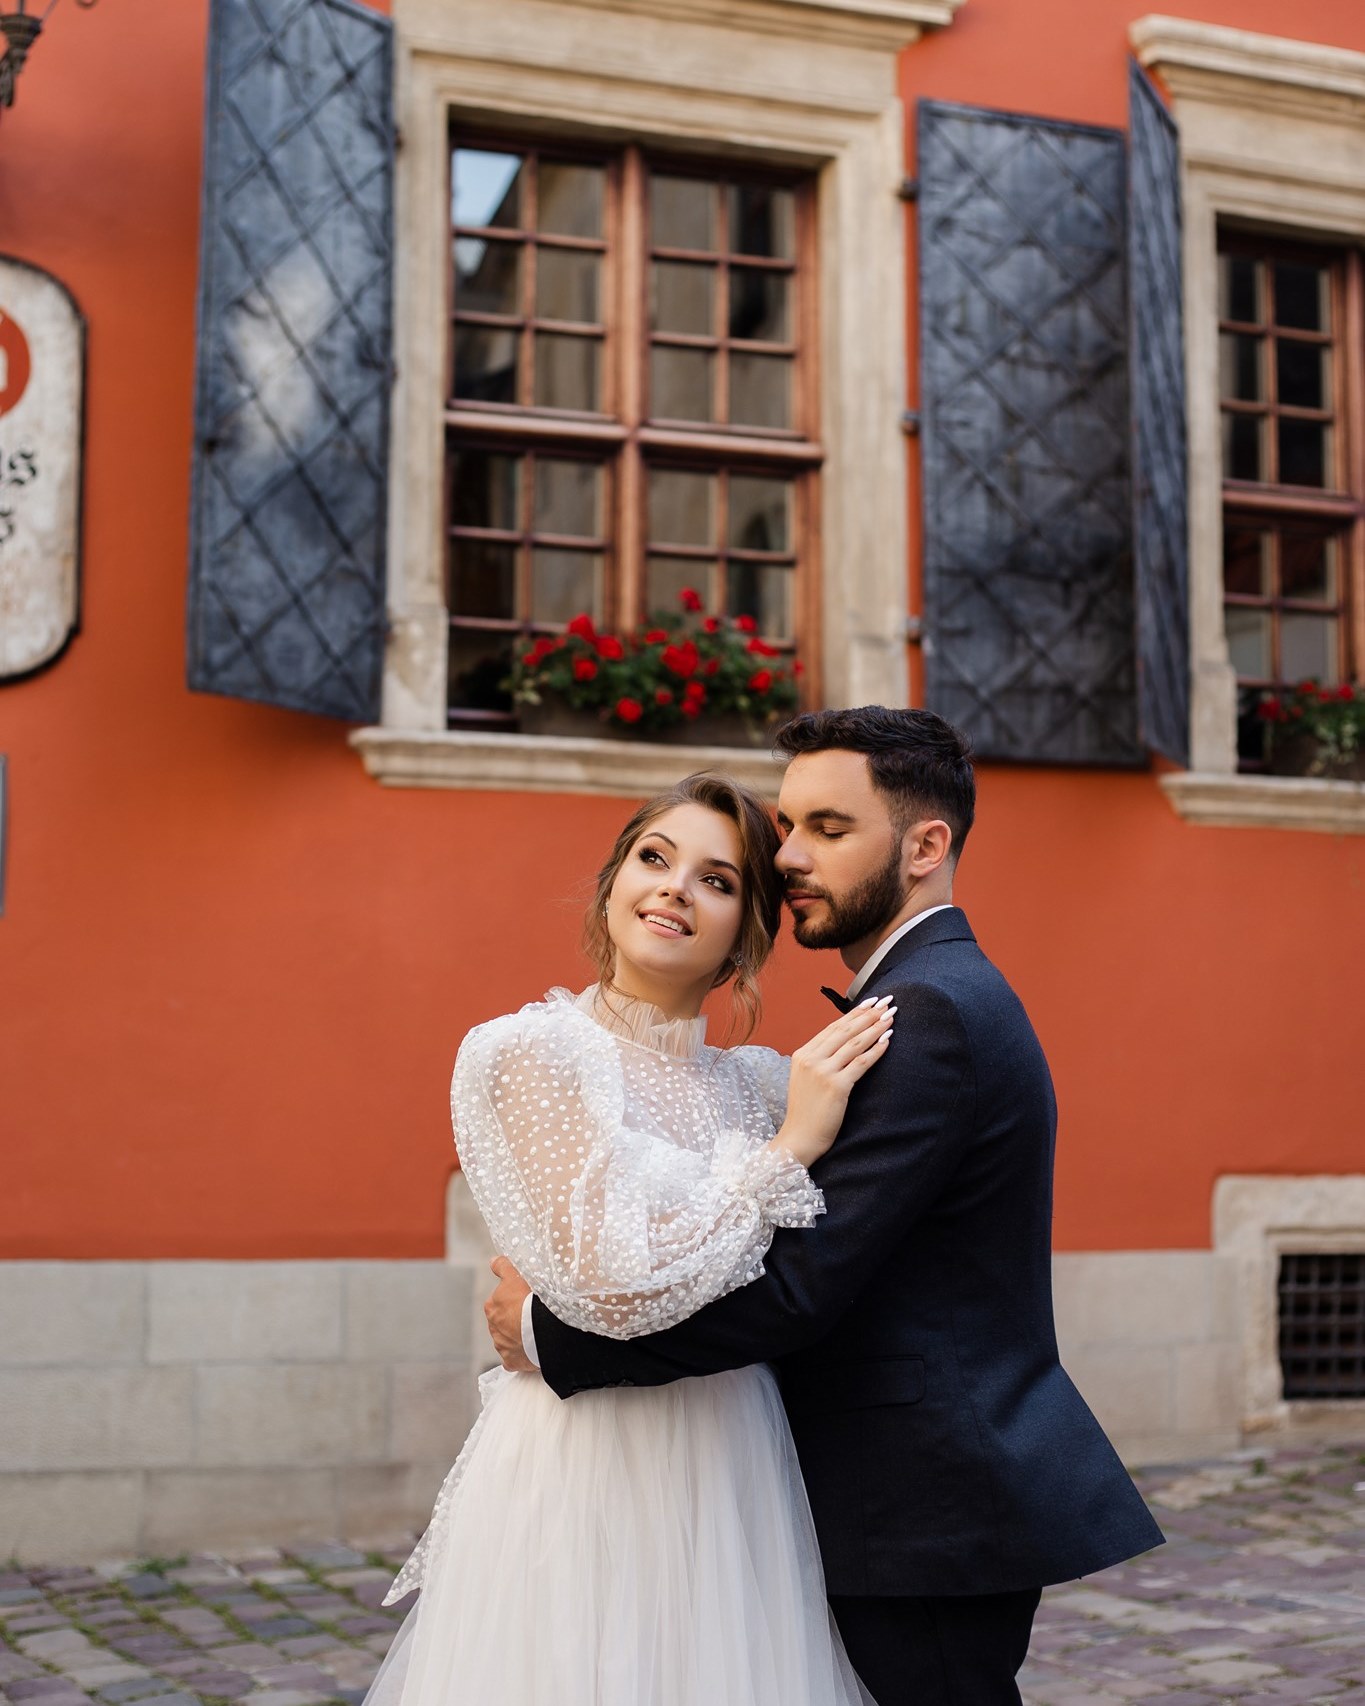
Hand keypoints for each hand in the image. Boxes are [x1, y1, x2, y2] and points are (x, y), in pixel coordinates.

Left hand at [484, 1255, 534, 1371]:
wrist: (543, 1328)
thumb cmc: (530, 1299)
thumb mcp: (515, 1276)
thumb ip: (502, 1267)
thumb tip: (493, 1261)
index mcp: (492, 1306)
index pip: (500, 1302)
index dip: (513, 1300)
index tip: (525, 1300)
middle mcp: (493, 1327)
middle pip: (503, 1321)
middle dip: (514, 1319)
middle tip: (533, 1316)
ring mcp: (502, 1345)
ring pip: (508, 1340)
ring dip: (518, 1337)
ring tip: (536, 1332)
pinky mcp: (511, 1361)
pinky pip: (513, 1359)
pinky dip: (520, 1355)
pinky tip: (531, 1350)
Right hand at [776, 996, 894, 1167]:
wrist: (799, 1138)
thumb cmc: (806, 1112)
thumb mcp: (805, 1078)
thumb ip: (819, 1060)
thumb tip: (843, 1043)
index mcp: (802, 1054)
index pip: (833, 1028)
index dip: (854, 1013)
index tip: (871, 1002)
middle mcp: (811, 1058)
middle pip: (845, 1030)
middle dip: (868, 1014)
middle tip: (887, 1002)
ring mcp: (822, 1072)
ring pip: (854, 1043)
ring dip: (875, 1027)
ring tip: (891, 1017)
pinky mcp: (836, 1086)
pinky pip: (861, 1063)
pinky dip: (876, 1050)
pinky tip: (888, 1041)